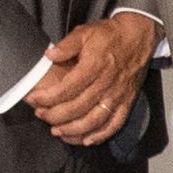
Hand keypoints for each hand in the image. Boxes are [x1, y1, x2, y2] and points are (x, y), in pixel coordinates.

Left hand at [27, 12, 158, 145]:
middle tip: (41, 115)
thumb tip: (49, 55)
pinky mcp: (126, 101)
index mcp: (95, 66)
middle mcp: (106, 83)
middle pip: (77, 108)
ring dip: (74, 130)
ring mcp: (118, 95)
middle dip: (55, 116)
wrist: (138, 35)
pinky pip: (114, 124)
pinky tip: (86, 140)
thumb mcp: (85, 32)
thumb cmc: (110, 35)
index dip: (47, 98)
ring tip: (58, 131)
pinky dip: (100, 135)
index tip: (34, 100)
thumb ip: (66, 45)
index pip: (67, 89)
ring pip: (94, 120)